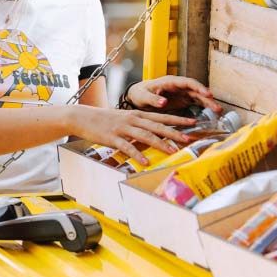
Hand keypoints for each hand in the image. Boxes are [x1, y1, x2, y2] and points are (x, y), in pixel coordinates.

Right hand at [68, 104, 196, 165]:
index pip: (161, 116)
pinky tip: (144, 162)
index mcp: (136, 114)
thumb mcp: (124, 118)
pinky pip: (127, 147)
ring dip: (160, 143)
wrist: (83, 117)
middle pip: (157, 126)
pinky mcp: (113, 138)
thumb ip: (139, 124)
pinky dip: (137, 155)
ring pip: (145, 135)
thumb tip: (154, 133)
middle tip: (189, 138)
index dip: (178, 120)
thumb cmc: (104, 119)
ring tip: (172, 151)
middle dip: (174, 132)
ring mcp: (123, 128)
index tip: (193, 122)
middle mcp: (132, 119)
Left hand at [127, 75, 219, 113]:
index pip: (187, 82)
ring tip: (218, 110)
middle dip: (207, 97)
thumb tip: (163, 102)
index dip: (198, 87)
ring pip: (198, 96)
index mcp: (169, 82)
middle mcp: (178, 86)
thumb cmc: (139, 94)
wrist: (136, 97)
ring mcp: (181, 93)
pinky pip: (195, 102)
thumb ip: (152, 99)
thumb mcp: (142, 97)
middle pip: (196, 89)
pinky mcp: (182, 100)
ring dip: (208, 102)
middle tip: (217, 106)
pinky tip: (211, 112)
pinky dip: (203, 106)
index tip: (207, 94)